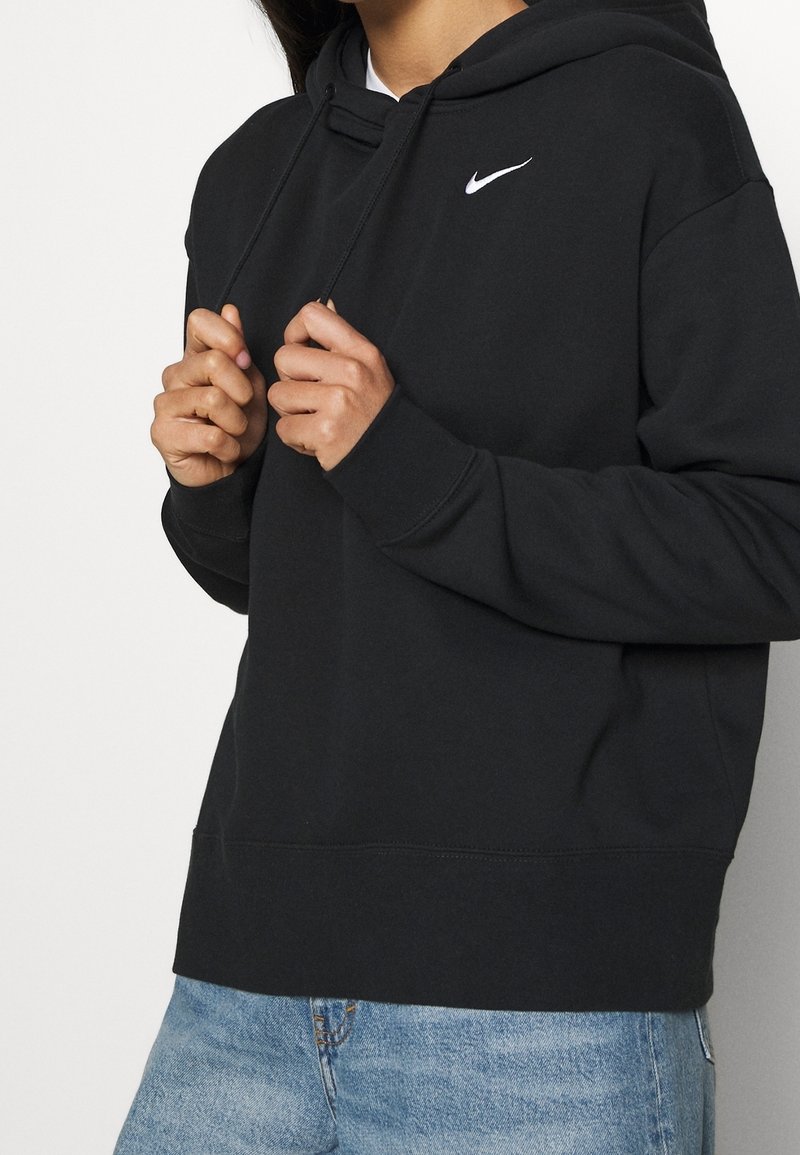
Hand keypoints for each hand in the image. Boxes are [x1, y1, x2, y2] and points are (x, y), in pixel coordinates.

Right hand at [152, 303, 267, 486]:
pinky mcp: (162, 433)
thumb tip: (230, 310)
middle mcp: (175, 375)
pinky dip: (229, 448)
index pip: (199, 321)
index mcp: (195, 357)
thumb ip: (238, 349)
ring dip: (237, 424)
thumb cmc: (238, 427)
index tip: (245, 360)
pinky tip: (224, 451)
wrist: (229, 472)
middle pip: (214, 362)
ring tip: (233, 433)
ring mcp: (164, 403)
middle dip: (243, 392)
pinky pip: (211, 435)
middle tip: (243, 411)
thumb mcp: (250, 384)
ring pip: (214, 400)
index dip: (227, 336)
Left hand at [269, 299, 395, 471]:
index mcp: (361, 351)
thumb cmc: (373, 411)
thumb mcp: (369, 367)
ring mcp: (339, 402)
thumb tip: (326, 302)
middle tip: (310, 397)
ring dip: (290, 412)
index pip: (312, 315)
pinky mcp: (325, 431)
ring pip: (278, 394)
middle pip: (283, 358)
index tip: (302, 352)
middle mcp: (352, 371)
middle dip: (288, 380)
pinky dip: (295, 438)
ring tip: (315, 419)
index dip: (294, 333)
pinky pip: (283, 428)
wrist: (392, 455)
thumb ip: (342, 339)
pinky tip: (315, 438)